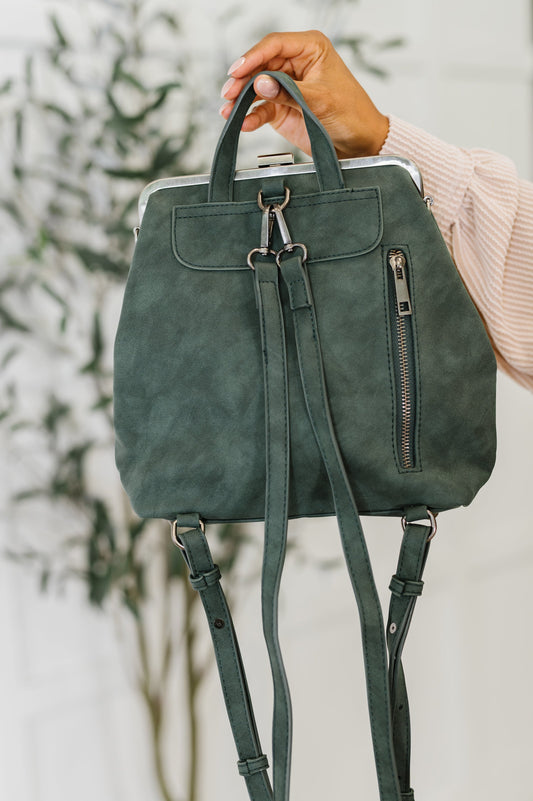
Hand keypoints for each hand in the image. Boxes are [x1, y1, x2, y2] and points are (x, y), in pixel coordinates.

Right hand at [220, 30, 388, 158]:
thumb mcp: (321, 100)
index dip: (253, 56)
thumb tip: (261, 84)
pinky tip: (243, 123)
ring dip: (241, 99)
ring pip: (256, 87)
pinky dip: (251, 117)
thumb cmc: (351, 113)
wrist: (359, 143)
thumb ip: (289, 92)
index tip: (237, 70)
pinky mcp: (282, 107)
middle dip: (242, 80)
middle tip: (228, 93)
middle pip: (260, 65)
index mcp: (311, 49)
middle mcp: (296, 64)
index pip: (275, 45)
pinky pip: (261, 109)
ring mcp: (287, 86)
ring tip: (229, 110)